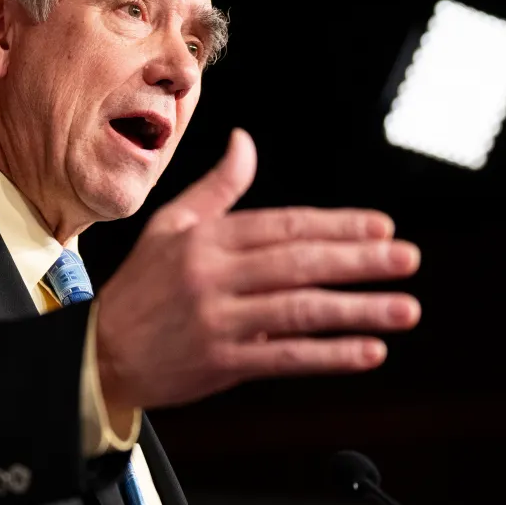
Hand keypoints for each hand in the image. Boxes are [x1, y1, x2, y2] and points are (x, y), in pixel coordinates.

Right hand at [94, 128, 420, 411]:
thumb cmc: (140, 288)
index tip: (382, 227)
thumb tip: (245, 142)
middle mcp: (214, 275)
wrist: (98, 354)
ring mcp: (218, 320)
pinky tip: (367, 352)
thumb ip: (218, 186)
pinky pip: (285, 357)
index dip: (337, 226)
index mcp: (207, 238)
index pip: (285, 225)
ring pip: (300, 310)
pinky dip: (329, 355)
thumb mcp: (171, 224)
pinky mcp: (221, 362)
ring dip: (358, 309)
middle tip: (407, 259)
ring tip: (403, 308)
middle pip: (300, 263)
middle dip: (360, 261)